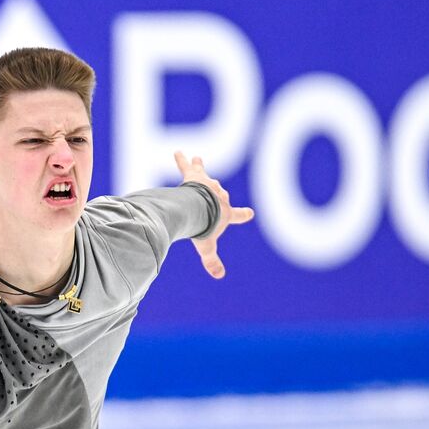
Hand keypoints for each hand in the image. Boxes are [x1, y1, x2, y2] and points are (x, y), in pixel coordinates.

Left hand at [173, 150, 254, 279]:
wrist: (199, 209)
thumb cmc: (206, 228)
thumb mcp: (208, 247)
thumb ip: (212, 261)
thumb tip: (220, 276)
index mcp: (226, 213)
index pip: (238, 215)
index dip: (244, 214)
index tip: (250, 213)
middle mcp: (220, 196)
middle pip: (220, 193)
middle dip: (217, 193)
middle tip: (213, 195)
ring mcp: (208, 184)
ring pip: (206, 176)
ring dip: (201, 171)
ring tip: (198, 160)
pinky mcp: (194, 176)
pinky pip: (188, 166)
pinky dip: (182, 160)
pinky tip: (177, 152)